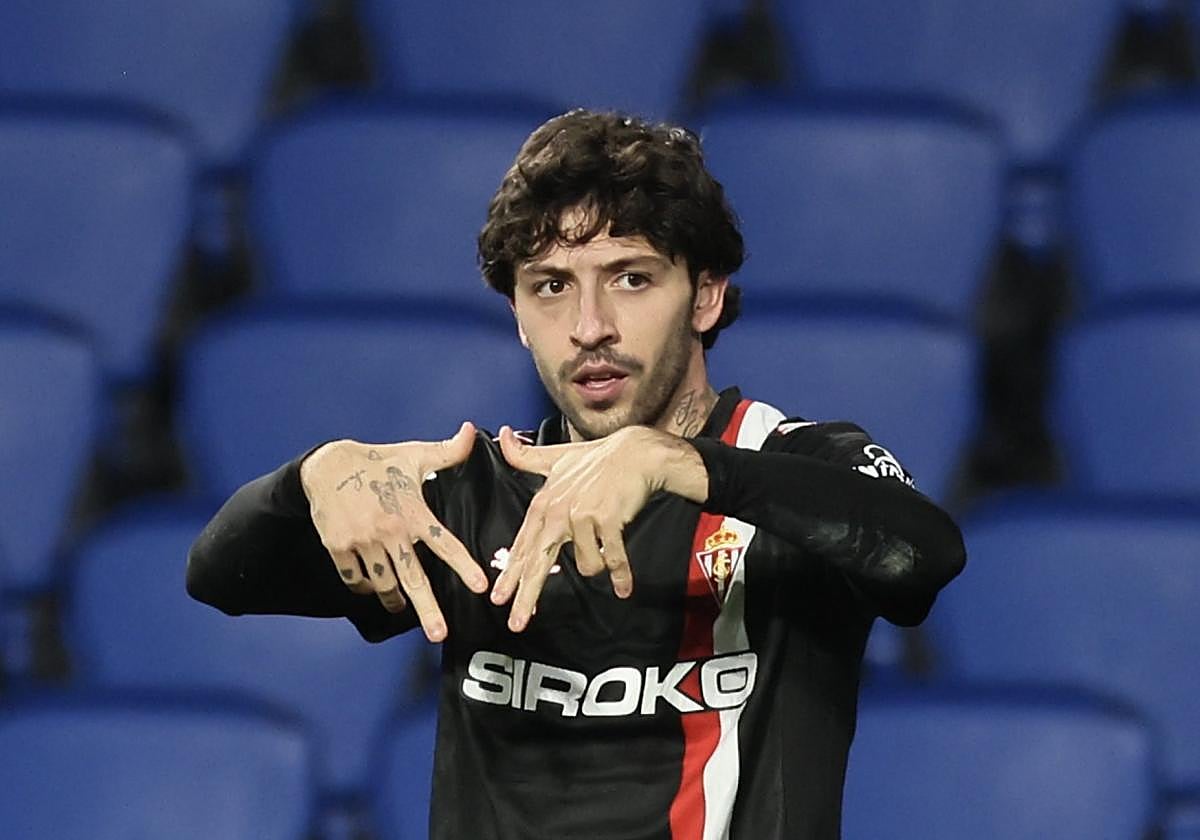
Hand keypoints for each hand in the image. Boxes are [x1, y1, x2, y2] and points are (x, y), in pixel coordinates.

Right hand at [300, 421, 487, 641]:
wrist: (326, 465)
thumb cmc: (378, 461)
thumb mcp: (414, 454)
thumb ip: (448, 451)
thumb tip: (473, 431)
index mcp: (413, 512)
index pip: (444, 543)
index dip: (462, 565)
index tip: (479, 587)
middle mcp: (389, 531)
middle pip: (412, 578)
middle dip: (428, 610)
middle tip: (440, 636)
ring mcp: (362, 542)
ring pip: (383, 584)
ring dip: (394, 599)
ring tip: (401, 607)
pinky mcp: (339, 548)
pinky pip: (355, 579)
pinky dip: (364, 586)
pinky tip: (370, 586)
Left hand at [490, 424, 707, 631]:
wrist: (635, 452)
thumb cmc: (597, 459)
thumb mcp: (557, 459)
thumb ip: (526, 457)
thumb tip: (502, 435)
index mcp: (544, 504)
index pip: (524, 547)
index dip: (511, 575)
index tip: (499, 598)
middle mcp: (558, 513)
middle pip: (539, 563)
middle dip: (526, 596)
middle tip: (516, 622)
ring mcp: (582, 517)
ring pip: (585, 565)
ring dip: (599, 564)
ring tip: (607, 549)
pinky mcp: (607, 521)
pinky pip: (612, 559)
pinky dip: (620, 574)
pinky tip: (623, 588)